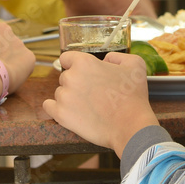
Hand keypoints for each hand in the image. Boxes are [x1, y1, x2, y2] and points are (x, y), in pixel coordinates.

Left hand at [42, 51, 158, 155]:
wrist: (131, 126)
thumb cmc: (133, 97)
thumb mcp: (134, 64)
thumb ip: (116, 56)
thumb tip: (105, 60)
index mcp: (84, 62)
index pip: (66, 58)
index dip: (74, 65)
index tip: (82, 74)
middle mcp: (71, 77)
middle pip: (65, 77)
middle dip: (76, 84)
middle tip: (92, 94)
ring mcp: (64, 96)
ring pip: (60, 93)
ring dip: (70, 98)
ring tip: (88, 107)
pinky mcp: (61, 115)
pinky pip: (49, 107)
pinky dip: (56, 109)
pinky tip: (69, 111)